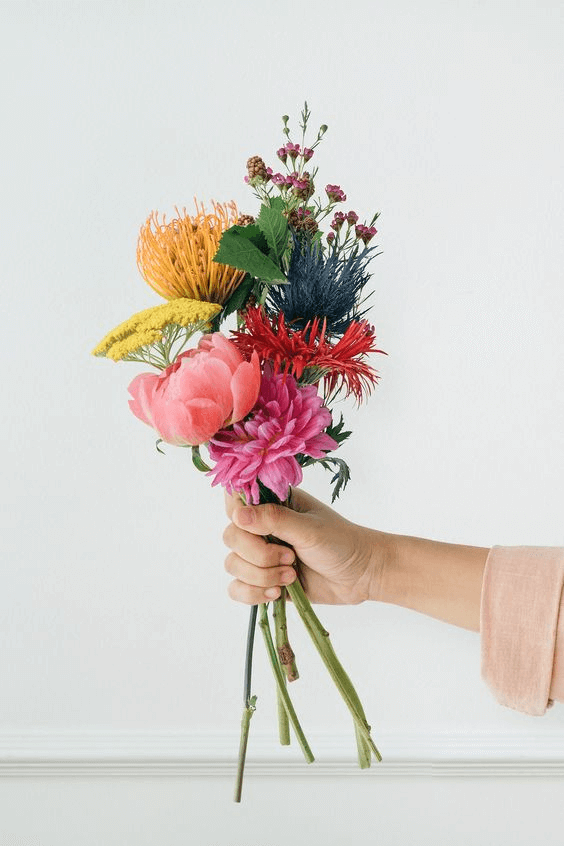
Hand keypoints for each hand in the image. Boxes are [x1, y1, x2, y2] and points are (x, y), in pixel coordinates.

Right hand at [222, 487, 391, 604]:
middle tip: (289, 557)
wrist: (362, 576)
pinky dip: (253, 594)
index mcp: (273, 504)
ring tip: (291, 576)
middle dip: (257, 554)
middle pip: (231, 537)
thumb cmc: (341, 543)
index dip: (238, 515)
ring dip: (260, 576)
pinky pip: (238, 589)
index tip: (256, 528)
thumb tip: (238, 515)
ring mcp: (261, 555)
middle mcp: (262, 527)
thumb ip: (273, 520)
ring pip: (233, 565)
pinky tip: (277, 593)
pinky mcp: (263, 581)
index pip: (235, 501)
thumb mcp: (309, 529)